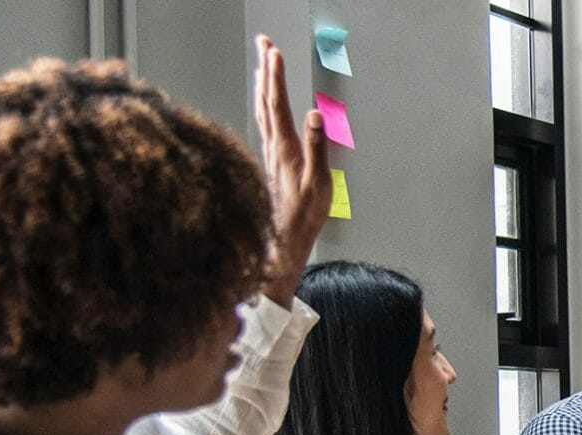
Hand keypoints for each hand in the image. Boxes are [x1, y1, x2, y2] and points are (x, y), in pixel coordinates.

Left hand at [253, 35, 330, 307]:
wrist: (282, 241)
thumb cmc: (302, 217)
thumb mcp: (318, 182)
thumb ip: (318, 147)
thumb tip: (315, 114)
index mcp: (285, 148)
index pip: (278, 103)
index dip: (276, 76)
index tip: (274, 51)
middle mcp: (273, 147)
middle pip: (266, 101)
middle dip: (266, 71)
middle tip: (266, 46)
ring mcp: (269, 153)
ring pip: (262, 111)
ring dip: (263, 85)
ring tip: (263, 65)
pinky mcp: (270, 161)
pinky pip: (264, 123)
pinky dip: (264, 105)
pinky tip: (265, 104)